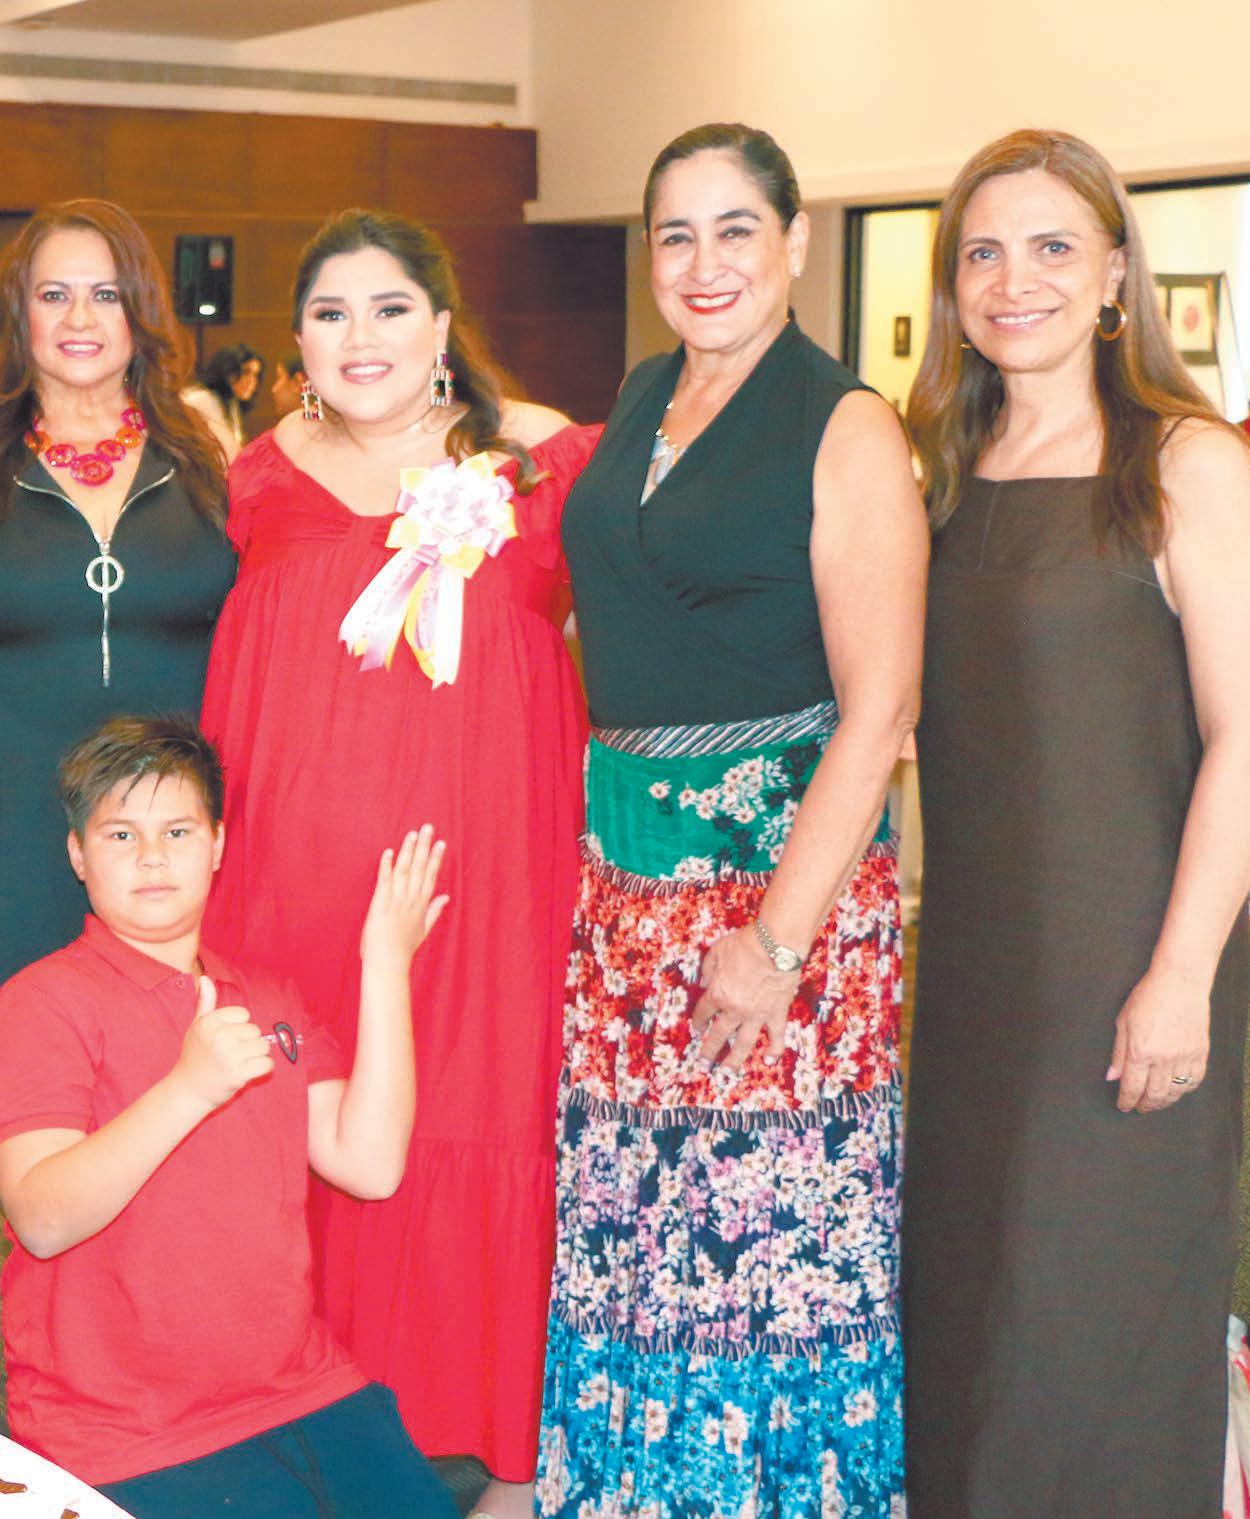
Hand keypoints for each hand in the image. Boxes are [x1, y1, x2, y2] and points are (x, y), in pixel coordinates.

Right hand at [173, 976, 274, 1111]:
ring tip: (237, 1064)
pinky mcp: (238, 1074)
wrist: (187, 1091)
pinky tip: (247, 1073)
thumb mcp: (196, 1027)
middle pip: (255, 1031)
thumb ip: (205, 1003)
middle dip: (248, 1044)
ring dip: (255, 1057)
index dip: (238, 1028)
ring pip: (263, 1047)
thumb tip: (204, 978)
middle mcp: (219, 1036)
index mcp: (209, 1022)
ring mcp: (228, 1056)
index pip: (244, 1014)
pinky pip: (266, 1064)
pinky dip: (262, 1069)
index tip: (224, 1040)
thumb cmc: (195, 1056)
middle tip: (229, 1056)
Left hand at [359, 826, 448, 966]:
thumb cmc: (404, 947)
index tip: (441, 842)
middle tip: (428, 827)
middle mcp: (411, 900)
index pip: (431, 876)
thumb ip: (435, 911)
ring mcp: (396, 900)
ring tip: (413, 834)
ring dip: (408, 851)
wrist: (388, 961)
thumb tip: (446, 897)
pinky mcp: (380, 903)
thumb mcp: (424, 929)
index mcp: (421, 905)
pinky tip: (389, 852)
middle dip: (425, 846)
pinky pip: (384, 881)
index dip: (436, 858)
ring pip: (405, 870)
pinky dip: (387, 866)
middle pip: (420, 868)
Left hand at [689, 925, 799, 1071]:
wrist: (775, 945)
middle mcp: (735, 1010)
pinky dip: (774, 1049)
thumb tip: (704, 982)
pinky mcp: (777, 1013)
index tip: (696, 1028)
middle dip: (709, 1050)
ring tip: (727, 1072)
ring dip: (734, 1059)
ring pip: (744, 1044)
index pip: (703, 1012)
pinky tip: (769, 1060)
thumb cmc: (745, 944)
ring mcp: (757, 1015)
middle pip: (719, 1034)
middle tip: (703, 1063)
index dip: (697, 1021)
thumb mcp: (717, 951)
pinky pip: (776, 1036)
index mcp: (718, 994)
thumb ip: (707, 969)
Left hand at [1106, 966, 1209, 1112]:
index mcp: (1140, 1051)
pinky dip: (1184, 1089)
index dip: (1126, 1100)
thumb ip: (1118, 1053)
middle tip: (1140, 1108)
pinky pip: (1194, 1080)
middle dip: (1145, 1105)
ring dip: (1164, 1101)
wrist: (1180, 982)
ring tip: (1156, 1102)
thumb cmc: (1148, 996)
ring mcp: (1185, 1057)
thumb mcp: (1123, 1021)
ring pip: (1175, 1091)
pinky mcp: (1201, 1053)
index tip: (1124, 1106)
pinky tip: (1177, 1090)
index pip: (1132, 1087)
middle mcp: (1164, 1058)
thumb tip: (1112, 1077)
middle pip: (1154, 1094)